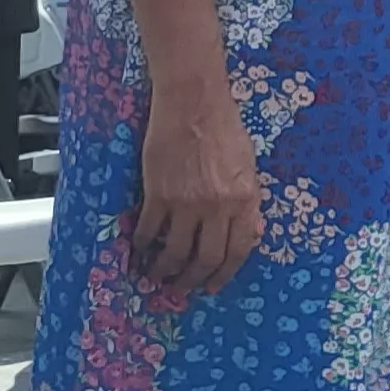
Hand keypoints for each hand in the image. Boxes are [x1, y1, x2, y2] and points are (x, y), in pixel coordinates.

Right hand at [132, 76, 263, 293]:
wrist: (193, 103)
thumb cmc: (224, 127)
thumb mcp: (249, 165)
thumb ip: (248, 200)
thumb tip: (249, 231)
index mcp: (246, 199)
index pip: (240, 249)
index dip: (226, 272)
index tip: (215, 285)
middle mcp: (219, 206)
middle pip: (207, 258)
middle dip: (194, 279)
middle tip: (184, 287)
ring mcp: (187, 202)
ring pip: (175, 251)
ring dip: (165, 270)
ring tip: (157, 276)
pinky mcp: (158, 194)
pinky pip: (150, 231)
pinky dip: (143, 246)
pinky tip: (140, 251)